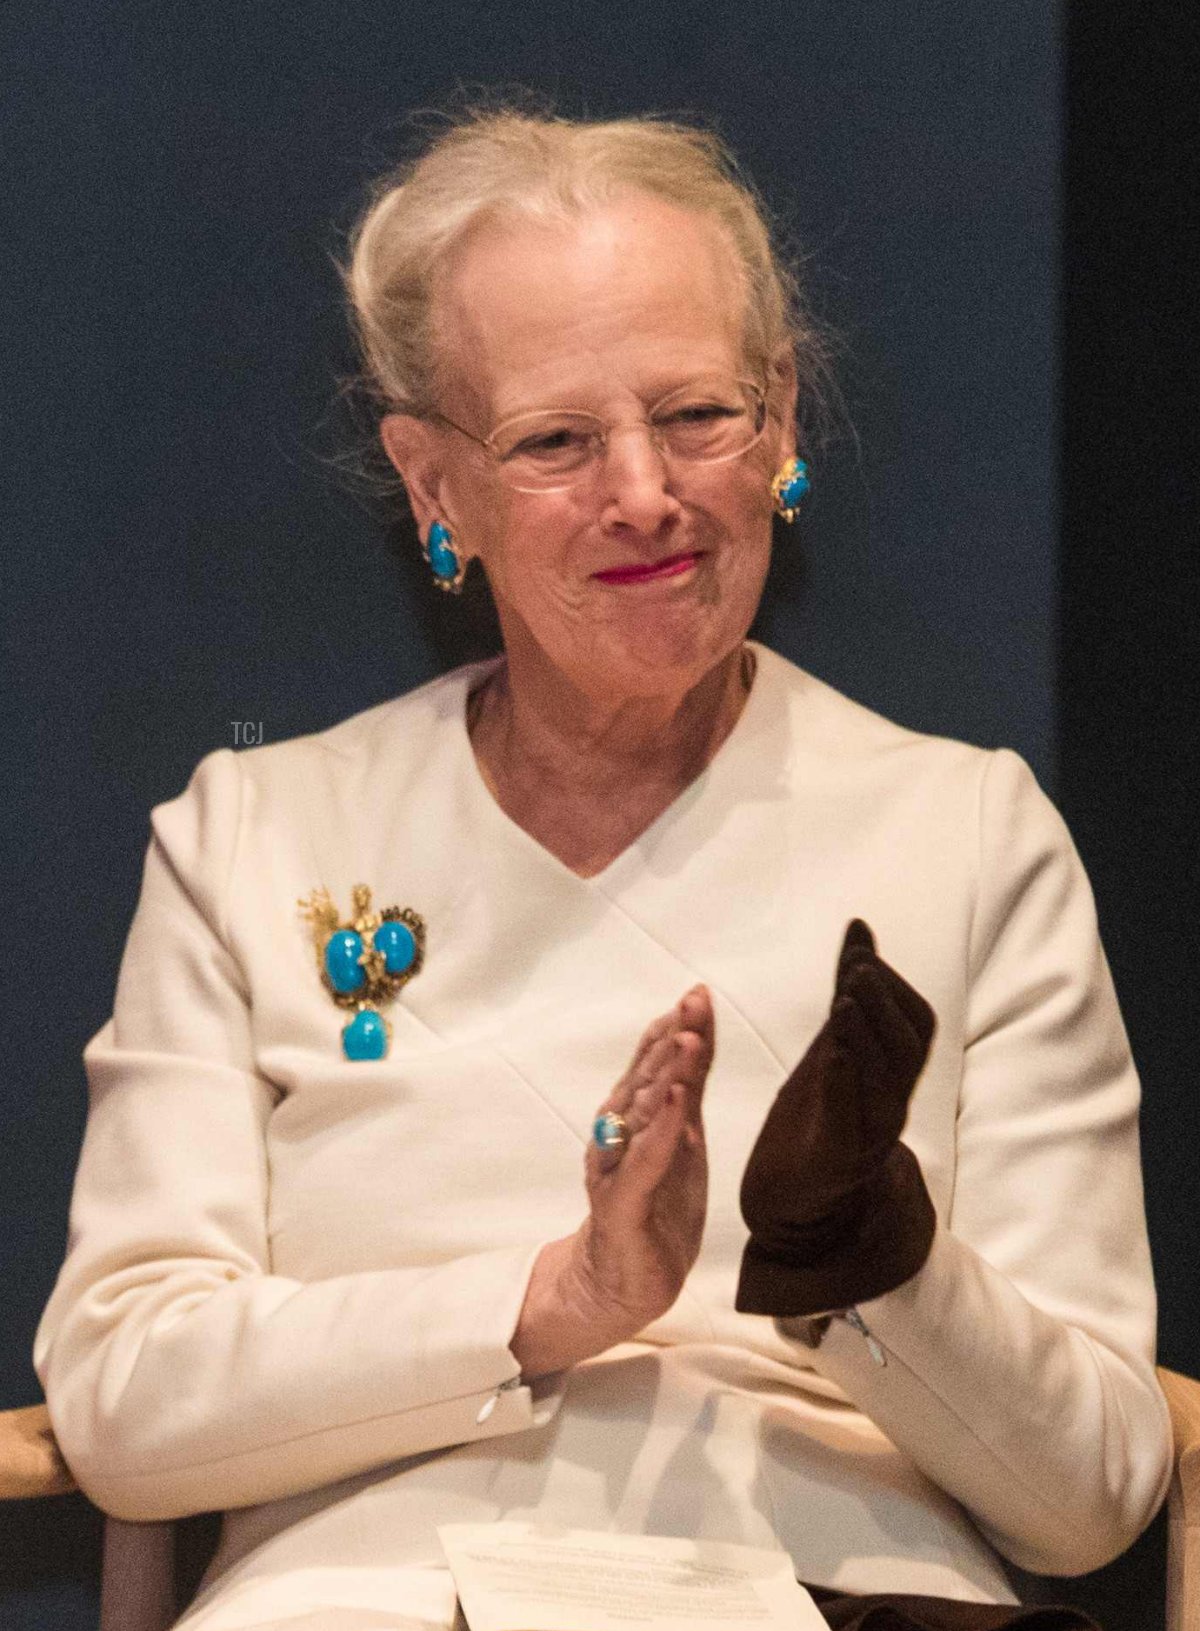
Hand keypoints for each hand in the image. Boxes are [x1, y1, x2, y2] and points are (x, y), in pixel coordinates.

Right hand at [510, 987, 713, 1376]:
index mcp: (631, 1117)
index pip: (654, 1064)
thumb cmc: (655, 1208)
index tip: (698, 993)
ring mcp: (615, 1169)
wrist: (622, 1284)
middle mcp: (616, 1135)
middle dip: (668, 1039)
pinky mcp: (620, 1207)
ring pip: (638, 1114)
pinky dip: (657, 1133)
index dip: (674, 1028)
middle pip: (643, 1079)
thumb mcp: (681, 1142)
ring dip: (662, 1075)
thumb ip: (686, 1092)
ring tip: (686, 1040)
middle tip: (691, 1002)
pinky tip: (672, 1105)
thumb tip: (700, 1033)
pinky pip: (639, 1165)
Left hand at [736, 920, 937, 1317]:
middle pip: (909, 1049)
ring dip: (868, 1038)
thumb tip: (859, 929)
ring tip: (842, 1000)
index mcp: (894, 1074)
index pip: (917, 1024)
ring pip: (888, 1085)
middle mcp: (892, 1103)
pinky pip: (851, 1122)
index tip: (860, 956)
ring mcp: (870, 1135)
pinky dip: (845, 1085)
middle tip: (856, 970)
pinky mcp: (839, 1160)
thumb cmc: (820, 1110)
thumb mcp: (834, 1042)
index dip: (894, 987)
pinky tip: (832, 1054)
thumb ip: (848, 990)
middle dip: (884, 1004)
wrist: (794, 1197)